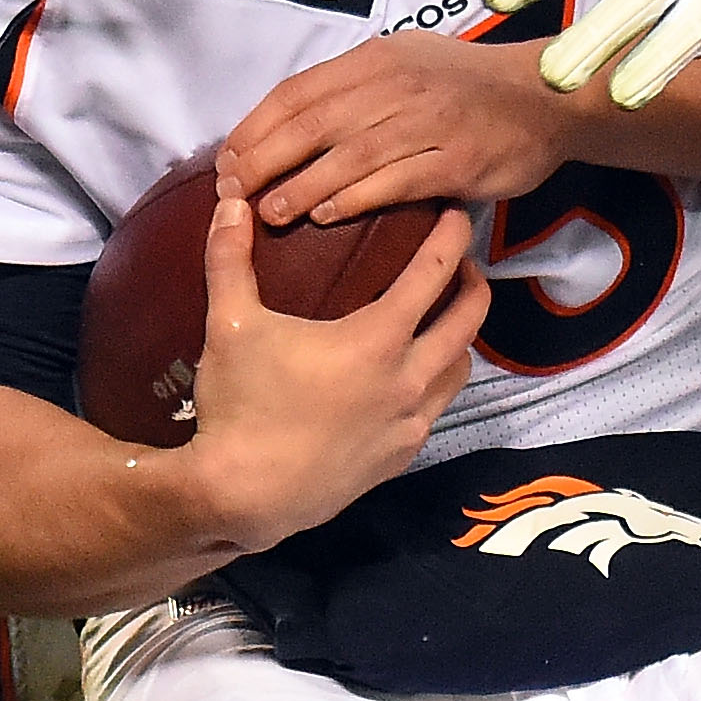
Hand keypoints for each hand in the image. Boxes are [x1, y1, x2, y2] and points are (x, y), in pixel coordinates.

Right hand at [183, 196, 488, 552]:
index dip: (451, 236)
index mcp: (379, 338)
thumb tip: (228, 203)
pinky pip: (436, 410)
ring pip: (460, 368)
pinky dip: (435, 385)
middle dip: (473, 283)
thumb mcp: (230, 325)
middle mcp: (409, 378)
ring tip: (442, 320)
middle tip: (461, 263)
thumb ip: (230, 258)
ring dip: (460, 338)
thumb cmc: (240, 406)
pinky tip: (411, 379)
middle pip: (469, 319)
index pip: (435, 272)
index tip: (456, 214)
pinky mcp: (400, 456)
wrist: (244, 496)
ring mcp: (410, 422)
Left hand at [218, 32, 573, 224]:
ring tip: (269, 213)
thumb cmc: (470, 84)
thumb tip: (294, 122)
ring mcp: (428, 125)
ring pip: (347, 158)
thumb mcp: (409, 61)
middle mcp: (397, 87)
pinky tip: (326, 217)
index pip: (298, 92)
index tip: (228, 159)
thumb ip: (358, 86)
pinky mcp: (454, 163)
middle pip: (312, 126)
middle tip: (233, 192)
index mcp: (377, 59)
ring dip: (301, 187)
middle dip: (263, 161)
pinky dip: (354, 200)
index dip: (256, 128)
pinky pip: (393, 184)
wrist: (546, 97)